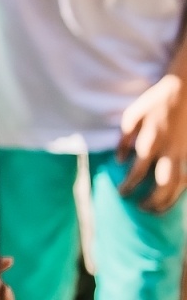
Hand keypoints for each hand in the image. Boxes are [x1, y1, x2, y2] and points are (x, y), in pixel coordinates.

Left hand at [118, 73, 186, 212]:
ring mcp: (185, 152)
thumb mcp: (131, 116)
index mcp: (150, 142)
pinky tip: (175, 196)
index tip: (122, 193)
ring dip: (169, 200)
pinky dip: (183, 189)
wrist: (186, 89)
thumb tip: (120, 160)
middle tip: (141, 208)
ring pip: (180, 185)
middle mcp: (169, 151)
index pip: (137, 173)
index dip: (128, 186)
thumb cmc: (155, 102)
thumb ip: (124, 139)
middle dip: (152, 201)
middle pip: (162, 185)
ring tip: (157, 210)